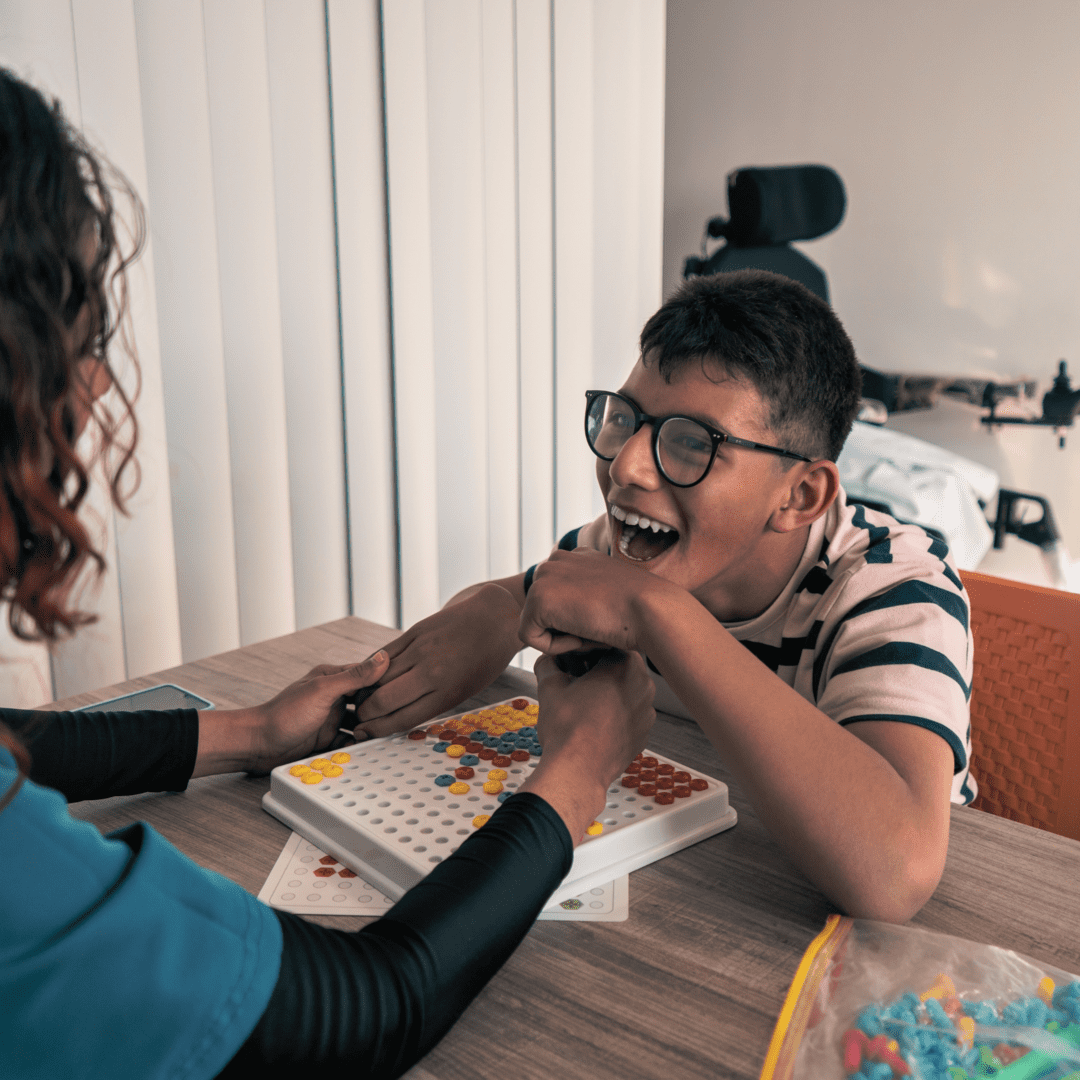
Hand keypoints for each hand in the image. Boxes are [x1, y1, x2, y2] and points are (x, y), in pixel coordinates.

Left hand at [194, 650, 390, 776]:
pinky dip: (358, 745)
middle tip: (397, 717)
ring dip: (370, 728)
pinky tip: (367, 749)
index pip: (368, 675)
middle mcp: (333, 696)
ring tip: (384, 735)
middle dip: (381, 708)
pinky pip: (350, 741)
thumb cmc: (284, 714)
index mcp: (333, 677)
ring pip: (361, 722)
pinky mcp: (326, 739)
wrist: (257, 745)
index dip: (386, 682)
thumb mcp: (322, 691)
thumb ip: (354, 676)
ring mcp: (330, 718)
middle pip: (367, 700)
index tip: (405, 689)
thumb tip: (383, 657)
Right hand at [352, 583, 522, 737]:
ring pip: (377, 676)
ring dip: (364, 692)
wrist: (495, 618)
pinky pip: (384, 653)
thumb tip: (399, 715)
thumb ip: (433, 702)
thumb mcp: (466, 689)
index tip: (365, 734)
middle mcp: (431, 672)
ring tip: (361, 699)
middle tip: (360, 717)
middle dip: (365, 714)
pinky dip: (372, 667)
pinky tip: (368, 676)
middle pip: (382, 699)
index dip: (377, 730)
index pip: (402, 718)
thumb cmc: (484, 659)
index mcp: (447, 692)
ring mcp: (420, 649)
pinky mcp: (414, 631)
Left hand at [518, 548, 663, 654]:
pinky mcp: (537, 598)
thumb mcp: (613, 597)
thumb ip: (587, 601)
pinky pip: (529, 636)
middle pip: (545, 612)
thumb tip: (570, 618)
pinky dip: (555, 647)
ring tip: (593, 632)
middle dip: (567, 629)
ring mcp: (545, 576)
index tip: (605, 620)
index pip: (559, 598)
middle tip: (599, 630)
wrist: (651, 609)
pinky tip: (582, 637)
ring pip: (537, 624)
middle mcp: (557, 560)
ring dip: (563, 638)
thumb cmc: (641, 611)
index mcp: (577, 557)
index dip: (578, 621)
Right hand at [518, 650, 655, 839]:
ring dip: (608, 692)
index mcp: (623, 664)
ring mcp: (647, 710)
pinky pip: (630, 713)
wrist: (577, 772)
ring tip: (583, 703)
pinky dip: (615, 713)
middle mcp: (643, 684)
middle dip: (597, 670)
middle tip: (575, 679)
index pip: (605, 645)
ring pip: (626, 690)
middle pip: (618, 666)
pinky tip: (594, 721)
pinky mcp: (645, 732)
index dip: (585, 650)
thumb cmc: (567, 730)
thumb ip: (549, 664)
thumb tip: (547, 659)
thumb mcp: (550, 687)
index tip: (573, 660)